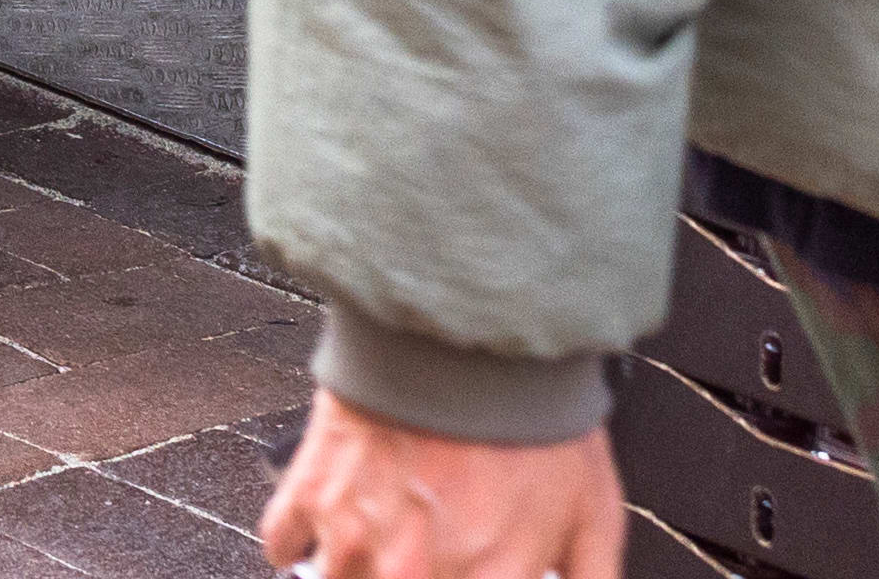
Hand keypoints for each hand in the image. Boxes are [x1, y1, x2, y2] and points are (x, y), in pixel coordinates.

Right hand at [263, 399, 626, 578]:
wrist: (466, 326)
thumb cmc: (529, 411)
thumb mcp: (594, 511)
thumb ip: (591, 578)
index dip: (467, 578)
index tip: (468, 568)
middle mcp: (412, 570)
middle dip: (413, 570)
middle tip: (424, 554)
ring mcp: (354, 536)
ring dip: (358, 568)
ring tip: (385, 547)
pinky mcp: (311, 491)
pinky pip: (284, 546)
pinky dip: (299, 547)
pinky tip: (332, 531)